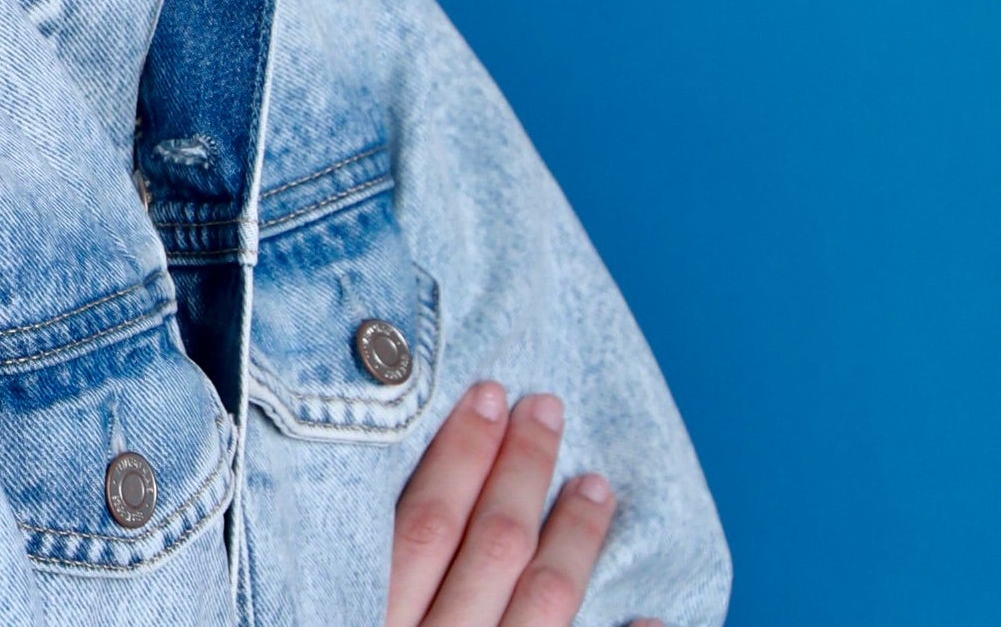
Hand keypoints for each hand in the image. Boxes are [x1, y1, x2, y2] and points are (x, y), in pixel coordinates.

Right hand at [384, 382, 661, 626]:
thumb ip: (360, 564)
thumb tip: (348, 474)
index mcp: (378, 615)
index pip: (426, 524)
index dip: (459, 454)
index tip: (486, 395)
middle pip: (492, 548)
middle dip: (523, 470)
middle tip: (545, 409)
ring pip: (544, 602)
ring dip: (576, 538)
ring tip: (597, 488)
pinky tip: (652, 615)